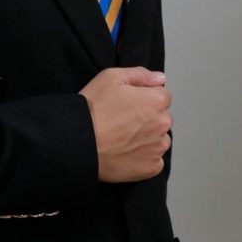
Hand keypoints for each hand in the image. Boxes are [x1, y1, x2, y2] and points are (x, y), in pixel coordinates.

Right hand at [79, 66, 171, 182]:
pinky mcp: (151, 167)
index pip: (162, 96)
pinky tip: (126, 152)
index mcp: (156, 101)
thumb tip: (160, 78)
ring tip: (123, 137)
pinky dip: (144, 157)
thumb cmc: (93, 109)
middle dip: (148, 117)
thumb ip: (140, 74)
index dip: (144, 98)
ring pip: (160, 139)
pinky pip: (154, 160)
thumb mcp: (111, 77)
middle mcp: (162, 124)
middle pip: (162, 117)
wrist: (79, 142)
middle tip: (123, 120)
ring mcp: (158, 148)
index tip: (128, 104)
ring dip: (148, 137)